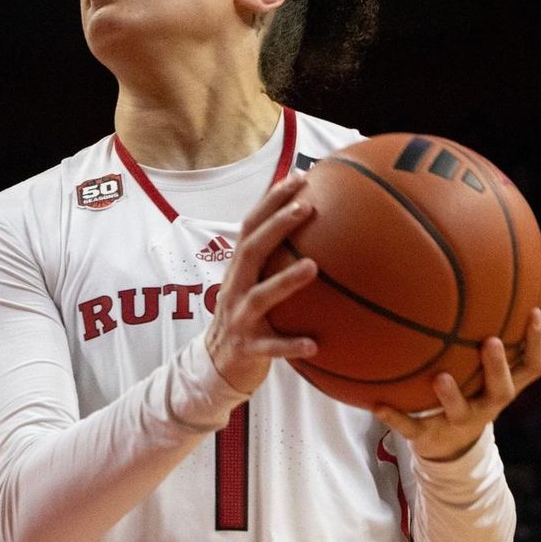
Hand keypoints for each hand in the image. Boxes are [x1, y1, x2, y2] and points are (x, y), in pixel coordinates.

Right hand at [206, 173, 319, 393]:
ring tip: (314, 267)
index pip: (251, 226)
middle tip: (306, 207)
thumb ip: (276, 261)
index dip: (271, 201)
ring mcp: (239, 318)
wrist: (217, 364)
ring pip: (260, 296)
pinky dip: (290, 345)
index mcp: (239, 269)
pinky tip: (314, 344)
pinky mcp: (248, 348)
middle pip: (251, 250)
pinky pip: (271, 347)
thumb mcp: (255, 284)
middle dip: (276, 226)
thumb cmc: (248, 317)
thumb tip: (323, 234)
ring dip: (286, 281)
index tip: (300, 177)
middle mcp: (235, 287)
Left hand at [375, 308, 540, 460]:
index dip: (537, 343)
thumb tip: (469, 282)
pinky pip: (410, 427)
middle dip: (498, 367)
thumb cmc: (466, 395)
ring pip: (460, 411)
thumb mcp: (477, 373)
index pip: (531, 368)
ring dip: (451, 395)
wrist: (447, 448)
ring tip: (440, 377)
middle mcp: (485, 406)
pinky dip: (394, 417)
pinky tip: (377, 404)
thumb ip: (478, 339)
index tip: (533, 312)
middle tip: (491, 341)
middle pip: (502, 390)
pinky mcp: (427, 435)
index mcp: (499, 389)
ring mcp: (456, 423)